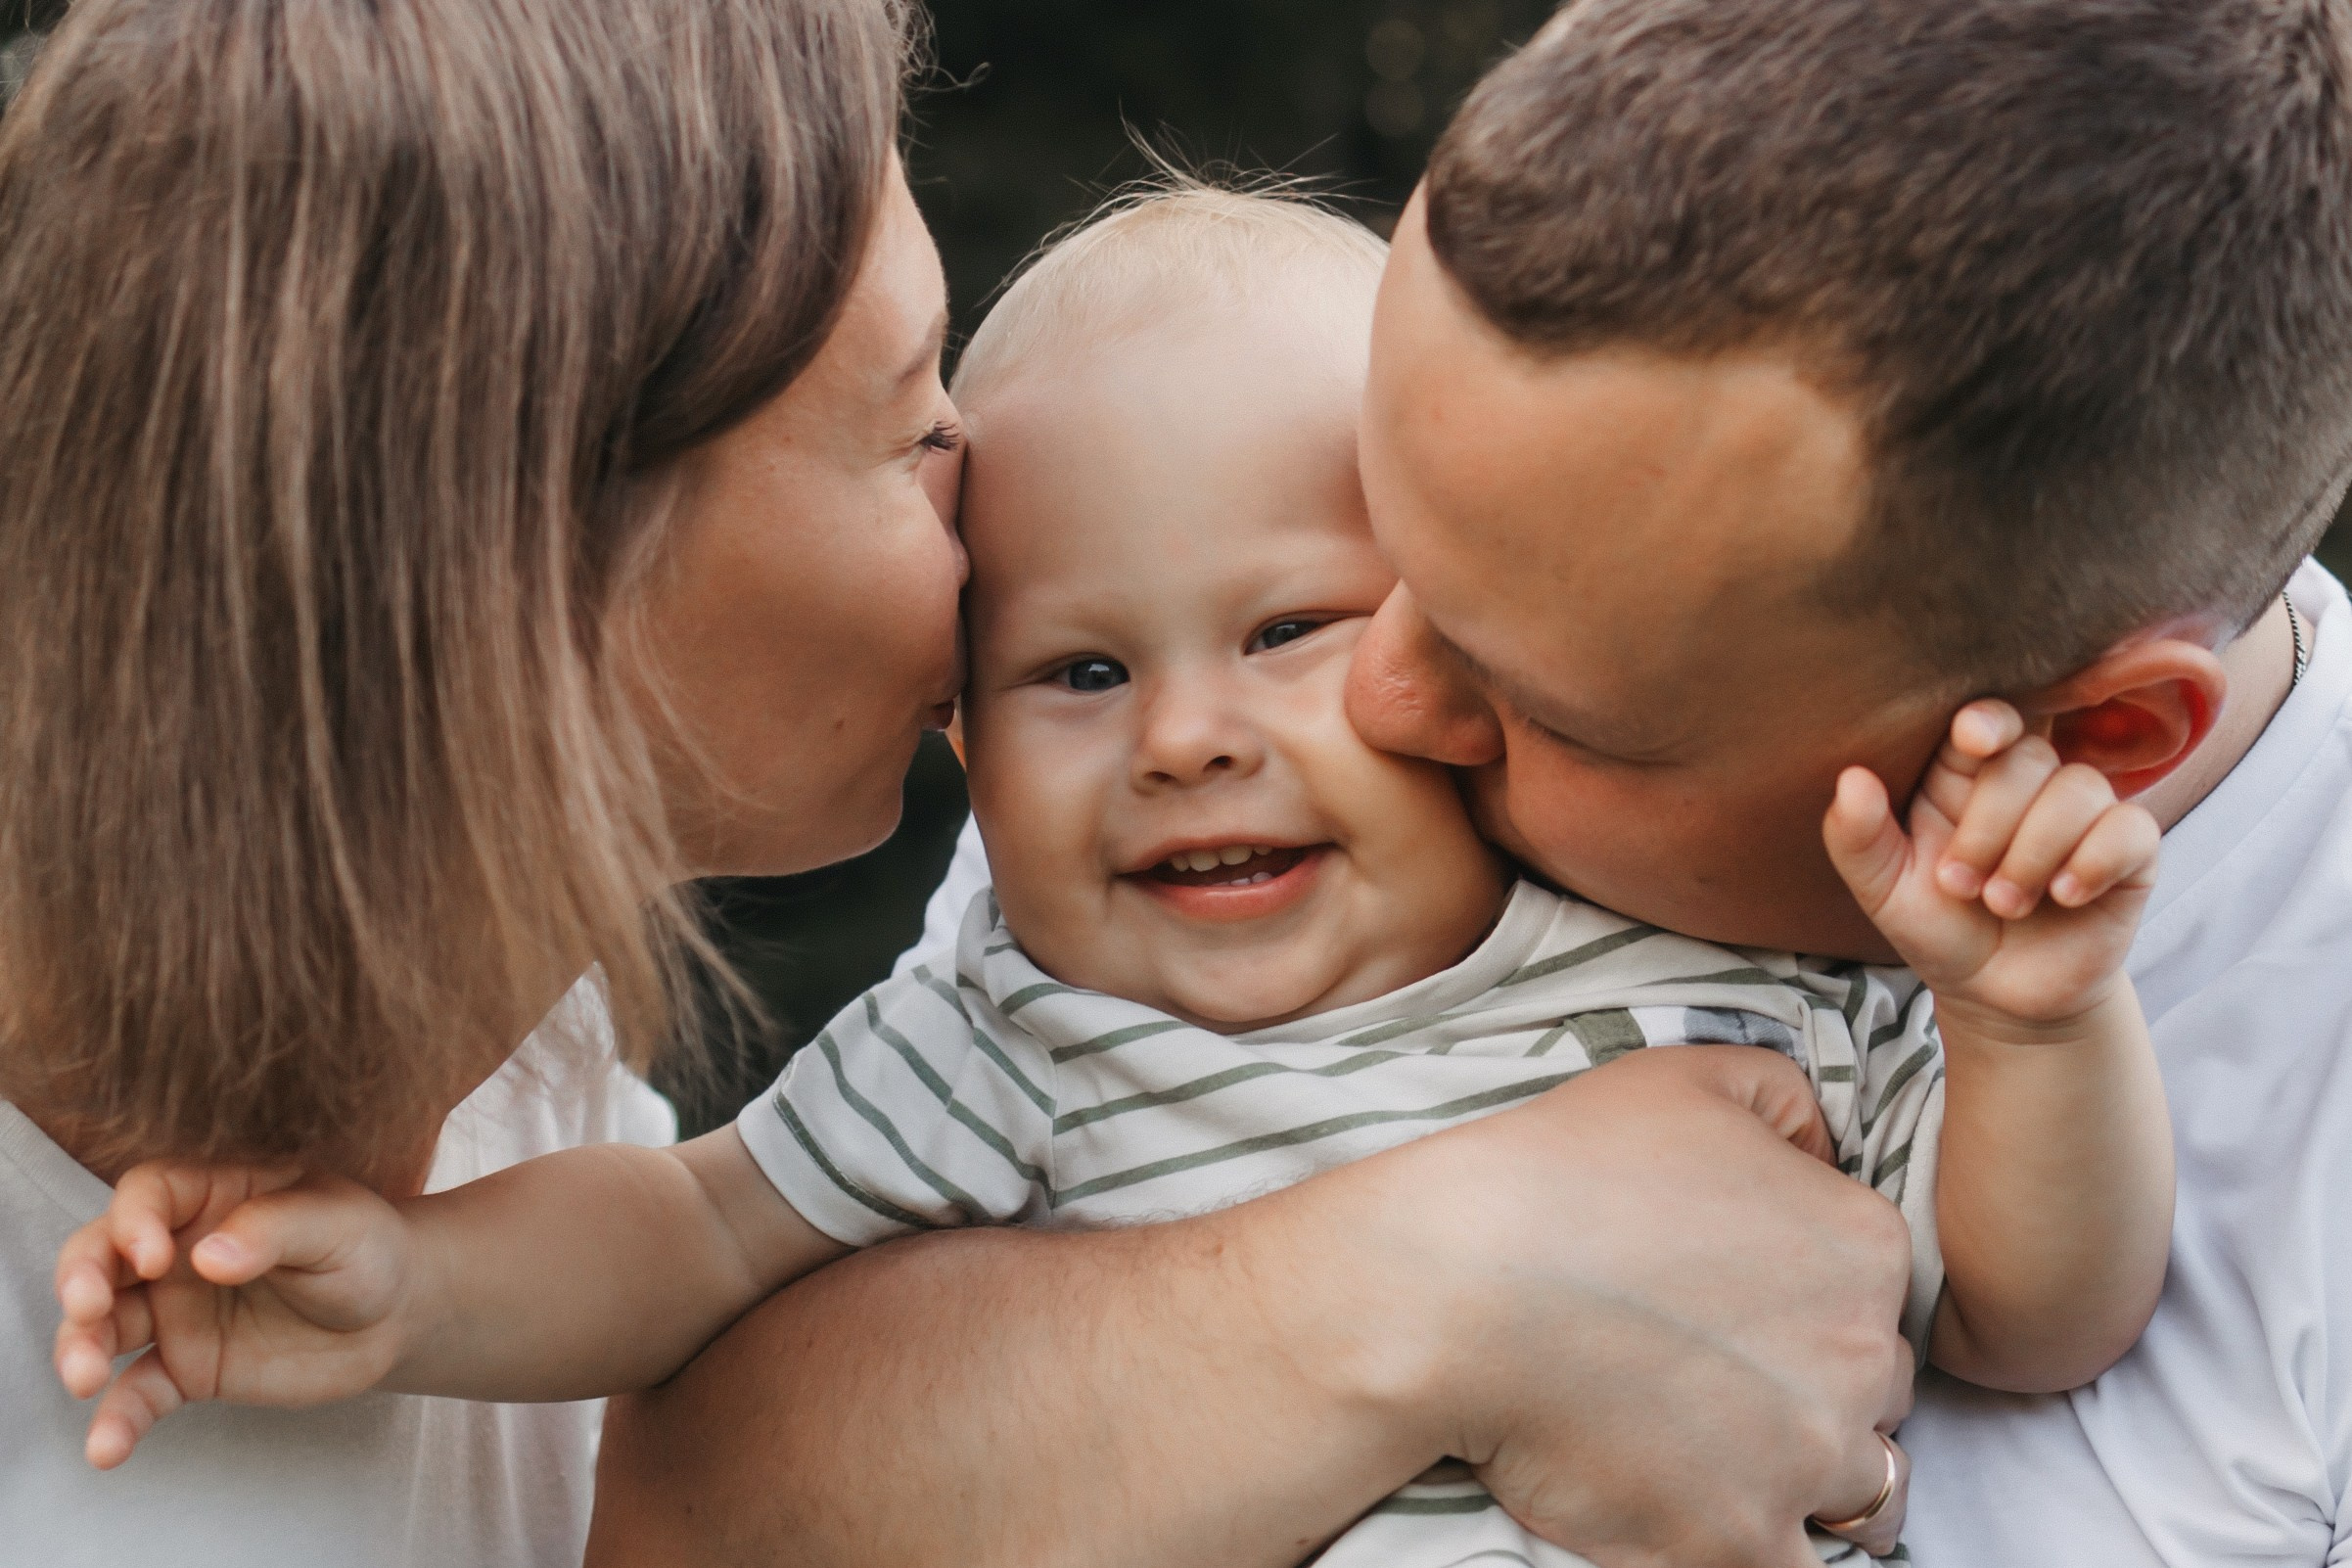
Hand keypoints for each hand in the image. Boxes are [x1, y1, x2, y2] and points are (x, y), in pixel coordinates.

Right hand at [53, 1162, 418, 1467]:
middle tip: (86, 1308)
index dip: (135, 1221)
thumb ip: (273, 1230)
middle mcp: (179, 1250)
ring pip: (105, 1325)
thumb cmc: (366, 1247)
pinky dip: (118, 1419)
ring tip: (85, 1378)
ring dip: (81, 1347)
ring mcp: (177, 1311)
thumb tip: (207, 1256)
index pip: (149, 1194)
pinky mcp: (188, 1367)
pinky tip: (108, 1449)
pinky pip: (140, 1392)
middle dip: (81, 1280)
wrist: (396, 1313)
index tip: (154, 1258)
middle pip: (102, 1255)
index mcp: (213, 1196)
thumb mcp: (336, 1223)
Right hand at [1381, 1047, 1916, 1566]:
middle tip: (1716, 1366)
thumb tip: (1823, 1150)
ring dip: (1805, 1471)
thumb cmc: (1560, 1171)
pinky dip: (1758, 1542)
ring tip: (1718, 1444)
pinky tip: (1702, 1506)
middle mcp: (1862, 1359)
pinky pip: (1796, 1567)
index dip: (1813, 1296)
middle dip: (1815, 1383)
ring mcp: (1807, 1462)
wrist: (1457, 1285)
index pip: (1879, 1291)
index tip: (1740, 1298)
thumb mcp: (1684, 1075)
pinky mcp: (1740, 1542)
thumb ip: (1787, 1099)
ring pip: (1861, 1488)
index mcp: (1863, 1246)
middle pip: (1879, 1391)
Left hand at [1824, 698, 2159, 1029]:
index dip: (1987, 721)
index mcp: (1965, 776)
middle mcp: (2030, 784)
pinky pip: (2131, 828)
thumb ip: (1858, 836)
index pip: (1987, 719)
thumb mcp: (1883, 889)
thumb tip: (1851, 778)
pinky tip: (2066, 896)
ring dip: (2033, 853)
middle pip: (2028, 758)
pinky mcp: (2130, 852)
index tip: (1972, 742)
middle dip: (1990, 826)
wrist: (1997, 994)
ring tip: (2004, 904)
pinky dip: (2094, 861)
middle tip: (1962, 885)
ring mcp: (2085, 814)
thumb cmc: (1938, 927)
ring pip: (2079, 789)